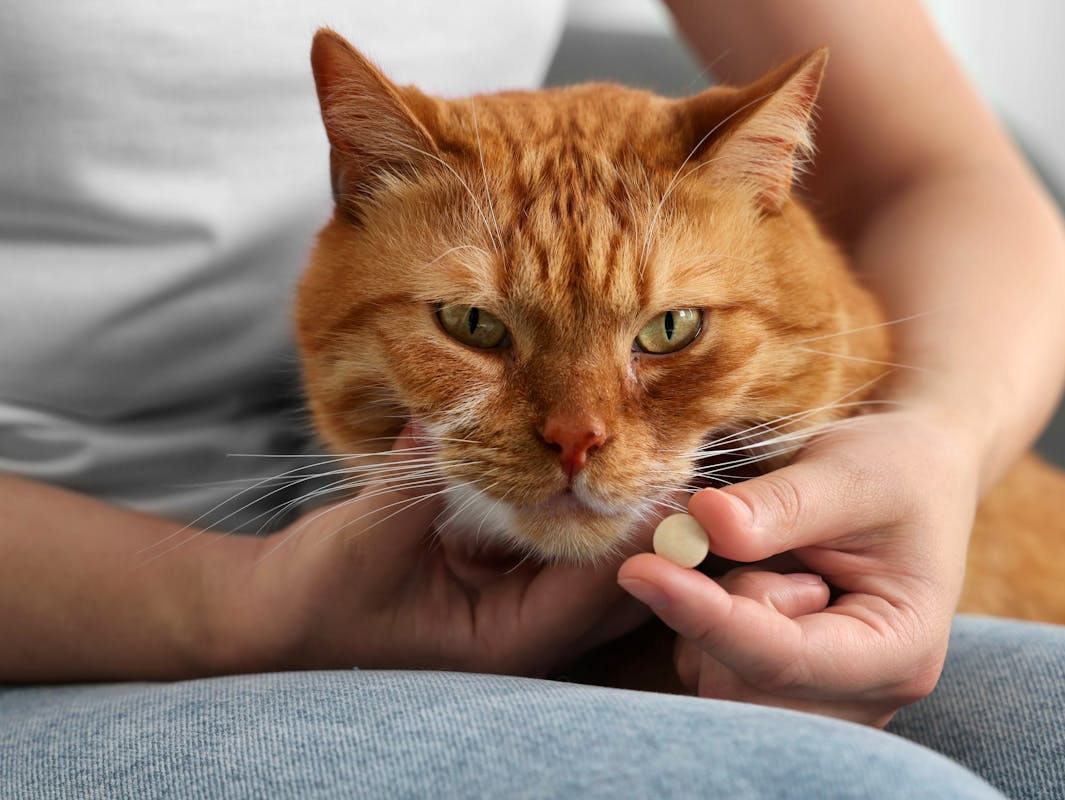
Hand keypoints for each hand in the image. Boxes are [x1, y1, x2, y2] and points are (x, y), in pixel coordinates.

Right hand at [215, 427, 651, 676]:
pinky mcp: (508, 581)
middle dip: (653, 527)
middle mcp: (527, 632)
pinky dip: (584, 508)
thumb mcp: (365, 541)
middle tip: (687, 451)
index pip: (595, 588)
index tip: (673, 474)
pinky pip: (563, 546)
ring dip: (627, 515)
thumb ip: (411, 484)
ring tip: (662, 446)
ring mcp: (521, 609)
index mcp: (505, 643)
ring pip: (599, 565)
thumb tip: (443, 423)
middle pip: (618, 584)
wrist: (281, 618)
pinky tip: (601, 458)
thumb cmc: (318, 599)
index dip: (637, 532)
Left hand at [617, 409, 978, 726]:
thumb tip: (704, 523)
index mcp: (899, 650)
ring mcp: (825, 703)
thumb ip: (782, 503)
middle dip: (717, 611)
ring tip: (770, 560)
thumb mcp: (849, 472)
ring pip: (718, 685)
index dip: (706, 615)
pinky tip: (753, 581)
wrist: (912, 481)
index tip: (642, 569)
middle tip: (752, 539)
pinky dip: (706, 625)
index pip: (783, 658)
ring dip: (712, 616)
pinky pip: (712, 674)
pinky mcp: (786, 692)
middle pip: (742, 688)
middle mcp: (865, 697)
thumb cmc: (893, 471)